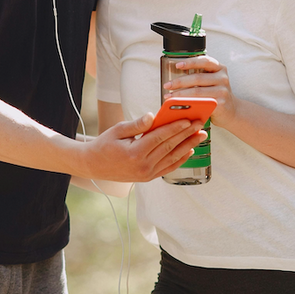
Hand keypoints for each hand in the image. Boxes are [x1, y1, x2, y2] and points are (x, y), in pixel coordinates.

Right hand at [77, 115, 204, 181]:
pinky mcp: (148, 178)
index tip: (189, 119)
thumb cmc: (104, 144)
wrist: (93, 166)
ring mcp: (146, 174)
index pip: (160, 138)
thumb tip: (152, 115)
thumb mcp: (117, 130)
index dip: (175, 128)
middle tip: (201, 124)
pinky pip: (168, 168)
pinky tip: (189, 150)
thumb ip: (137, 124)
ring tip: (200, 136)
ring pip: (172, 158)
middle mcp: (143, 166)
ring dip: (188, 146)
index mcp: (134, 153)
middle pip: (170, 147)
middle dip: (187, 134)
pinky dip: (180, 160)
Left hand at [162, 55, 236, 129]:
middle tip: (167, 85)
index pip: (205, 61)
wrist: (232, 111)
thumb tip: (174, 74)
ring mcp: (223, 91)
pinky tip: (179, 105)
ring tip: (169, 96)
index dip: (190, 62)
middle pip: (197, 78)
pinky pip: (201, 103)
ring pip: (197, 91)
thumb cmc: (216, 94)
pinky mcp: (220, 104)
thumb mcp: (212, 81)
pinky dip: (187, 103)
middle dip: (179, 82)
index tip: (177, 65)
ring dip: (180, 94)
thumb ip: (200, 75)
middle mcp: (223, 78)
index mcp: (219, 68)